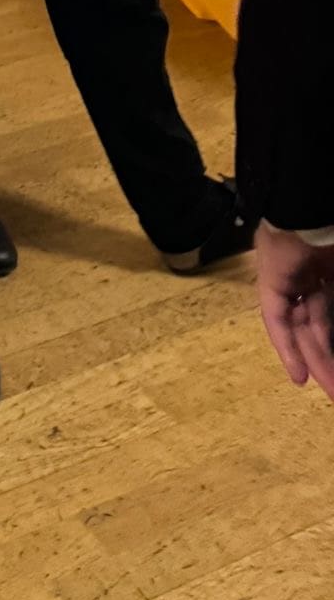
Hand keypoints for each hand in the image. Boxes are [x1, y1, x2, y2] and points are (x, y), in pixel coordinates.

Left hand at [255, 223, 333, 400]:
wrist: (311, 206)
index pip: (330, 314)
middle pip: (318, 327)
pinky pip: (277, 319)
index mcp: (329, 270)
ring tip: (329, 394)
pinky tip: (298, 376)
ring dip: (314, 362)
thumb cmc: (333, 237)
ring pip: (300, 329)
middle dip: (329, 360)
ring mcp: (290, 278)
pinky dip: (286, 348)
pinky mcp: (271, 280)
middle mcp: (310, 276)